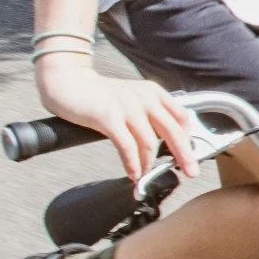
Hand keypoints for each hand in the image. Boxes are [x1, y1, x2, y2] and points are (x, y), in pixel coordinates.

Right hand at [35, 54, 195, 183]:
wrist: (69, 83)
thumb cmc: (101, 96)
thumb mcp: (133, 97)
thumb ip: (150, 114)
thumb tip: (166, 142)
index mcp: (154, 92)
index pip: (181, 117)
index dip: (188, 138)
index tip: (189, 155)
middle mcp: (145, 98)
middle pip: (173, 131)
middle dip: (184, 155)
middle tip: (190, 172)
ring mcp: (127, 107)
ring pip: (149, 143)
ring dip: (149, 164)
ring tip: (145, 176)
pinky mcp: (108, 117)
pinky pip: (127, 147)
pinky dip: (133, 164)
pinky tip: (133, 173)